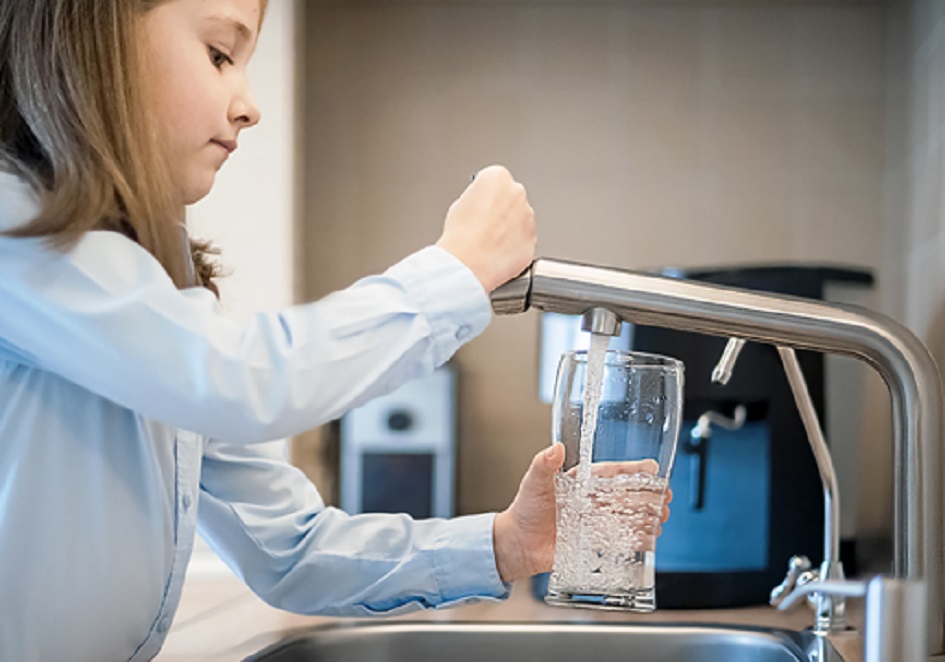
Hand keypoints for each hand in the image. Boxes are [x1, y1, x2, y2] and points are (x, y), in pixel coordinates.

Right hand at [435, 165, 536, 292]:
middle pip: (510, 198)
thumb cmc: (462, 234)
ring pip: (519, 219)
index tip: (481, 203)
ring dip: (509, 227)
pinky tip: (497, 252)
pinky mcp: (532, 238)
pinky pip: (524, 239)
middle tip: (484, 224)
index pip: (495, 179)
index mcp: (498, 177)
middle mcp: (517, 193)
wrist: (469, 262)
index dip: (485, 194)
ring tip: (489, 241)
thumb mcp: (460, 204)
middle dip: (501, 209)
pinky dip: (514, 245)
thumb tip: (481, 206)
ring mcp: (528, 216)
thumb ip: (477, 198)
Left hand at [492, 445, 672, 582]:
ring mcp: (593, 522)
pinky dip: (636, 539)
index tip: (652, 468)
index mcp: (580, 483)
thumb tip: (554, 447)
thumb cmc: (524, 511)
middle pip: (625, 495)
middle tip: (665, 497)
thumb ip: (543, 465)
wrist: (517, 544)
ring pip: (627, 516)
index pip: (611, 473)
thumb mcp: (533, 483)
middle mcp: (590, 501)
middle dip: (648, 494)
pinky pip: (618, 539)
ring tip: (663, 517)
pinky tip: (651, 538)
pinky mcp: (592, 543)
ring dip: (647, 516)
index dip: (632, 470)